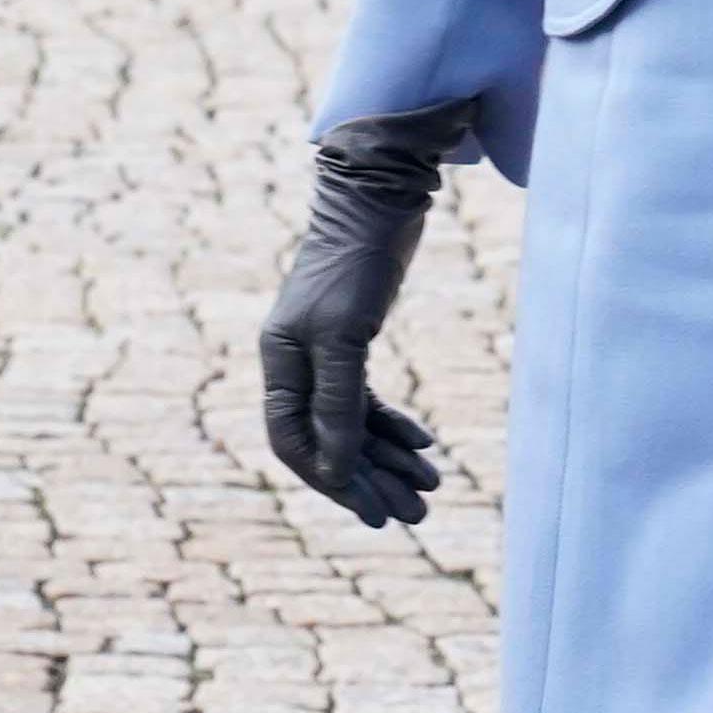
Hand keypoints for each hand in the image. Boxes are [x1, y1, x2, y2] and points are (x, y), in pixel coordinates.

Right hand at [258, 102, 474, 525]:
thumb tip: (335, 471)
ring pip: (353, 425)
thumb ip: (338, 403)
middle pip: (328, 441)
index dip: (331, 480)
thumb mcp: (346, 335)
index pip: (293, 442)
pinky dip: (395, 425)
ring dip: (390, 459)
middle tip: (417, 516)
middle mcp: (296, 362)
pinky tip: (424, 445)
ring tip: (433, 490)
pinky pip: (368, 401)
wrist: (380, 196)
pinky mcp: (355, 340)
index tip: (372, 512)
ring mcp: (326, 352)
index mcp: (280, 361)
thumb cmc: (356, 259)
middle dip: (371, 480)